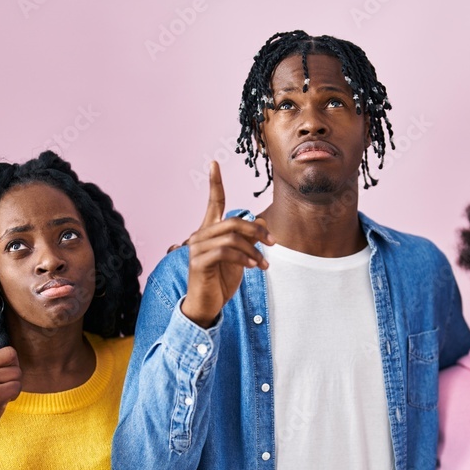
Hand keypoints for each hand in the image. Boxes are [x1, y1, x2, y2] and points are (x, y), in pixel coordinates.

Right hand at [180, 161, 274, 327]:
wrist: (206, 306)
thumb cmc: (221, 281)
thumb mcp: (241, 258)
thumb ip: (249, 240)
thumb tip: (263, 224)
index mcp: (210, 231)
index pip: (213, 203)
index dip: (214, 183)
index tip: (214, 163)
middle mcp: (200, 236)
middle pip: (233, 221)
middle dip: (256, 231)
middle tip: (272, 244)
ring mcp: (197, 249)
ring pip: (231, 237)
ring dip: (253, 251)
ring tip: (263, 265)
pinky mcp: (198, 262)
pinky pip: (225, 252)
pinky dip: (243, 258)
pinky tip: (253, 267)